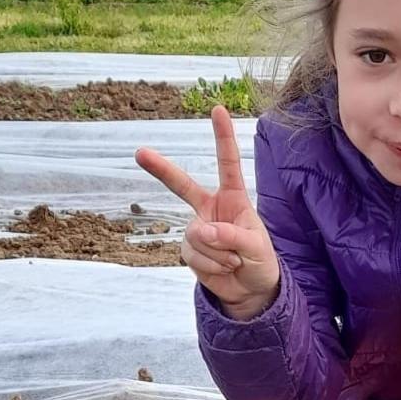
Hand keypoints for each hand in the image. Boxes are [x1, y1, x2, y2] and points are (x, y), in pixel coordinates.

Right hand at [135, 105, 279, 319]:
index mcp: (233, 198)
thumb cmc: (260, 262)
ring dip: (218, 253)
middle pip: (182, 186)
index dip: (223, 137)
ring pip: (197, 236)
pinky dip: (211, 265)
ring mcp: (197, 228)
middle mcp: (211, 209)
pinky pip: (192, 254)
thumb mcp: (257, 249)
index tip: (218, 109)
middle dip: (161, 169)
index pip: (227, 164)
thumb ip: (233, 237)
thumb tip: (202, 232)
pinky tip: (223, 268)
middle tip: (140, 152)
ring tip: (234, 261)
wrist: (250, 290)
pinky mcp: (189, 249)